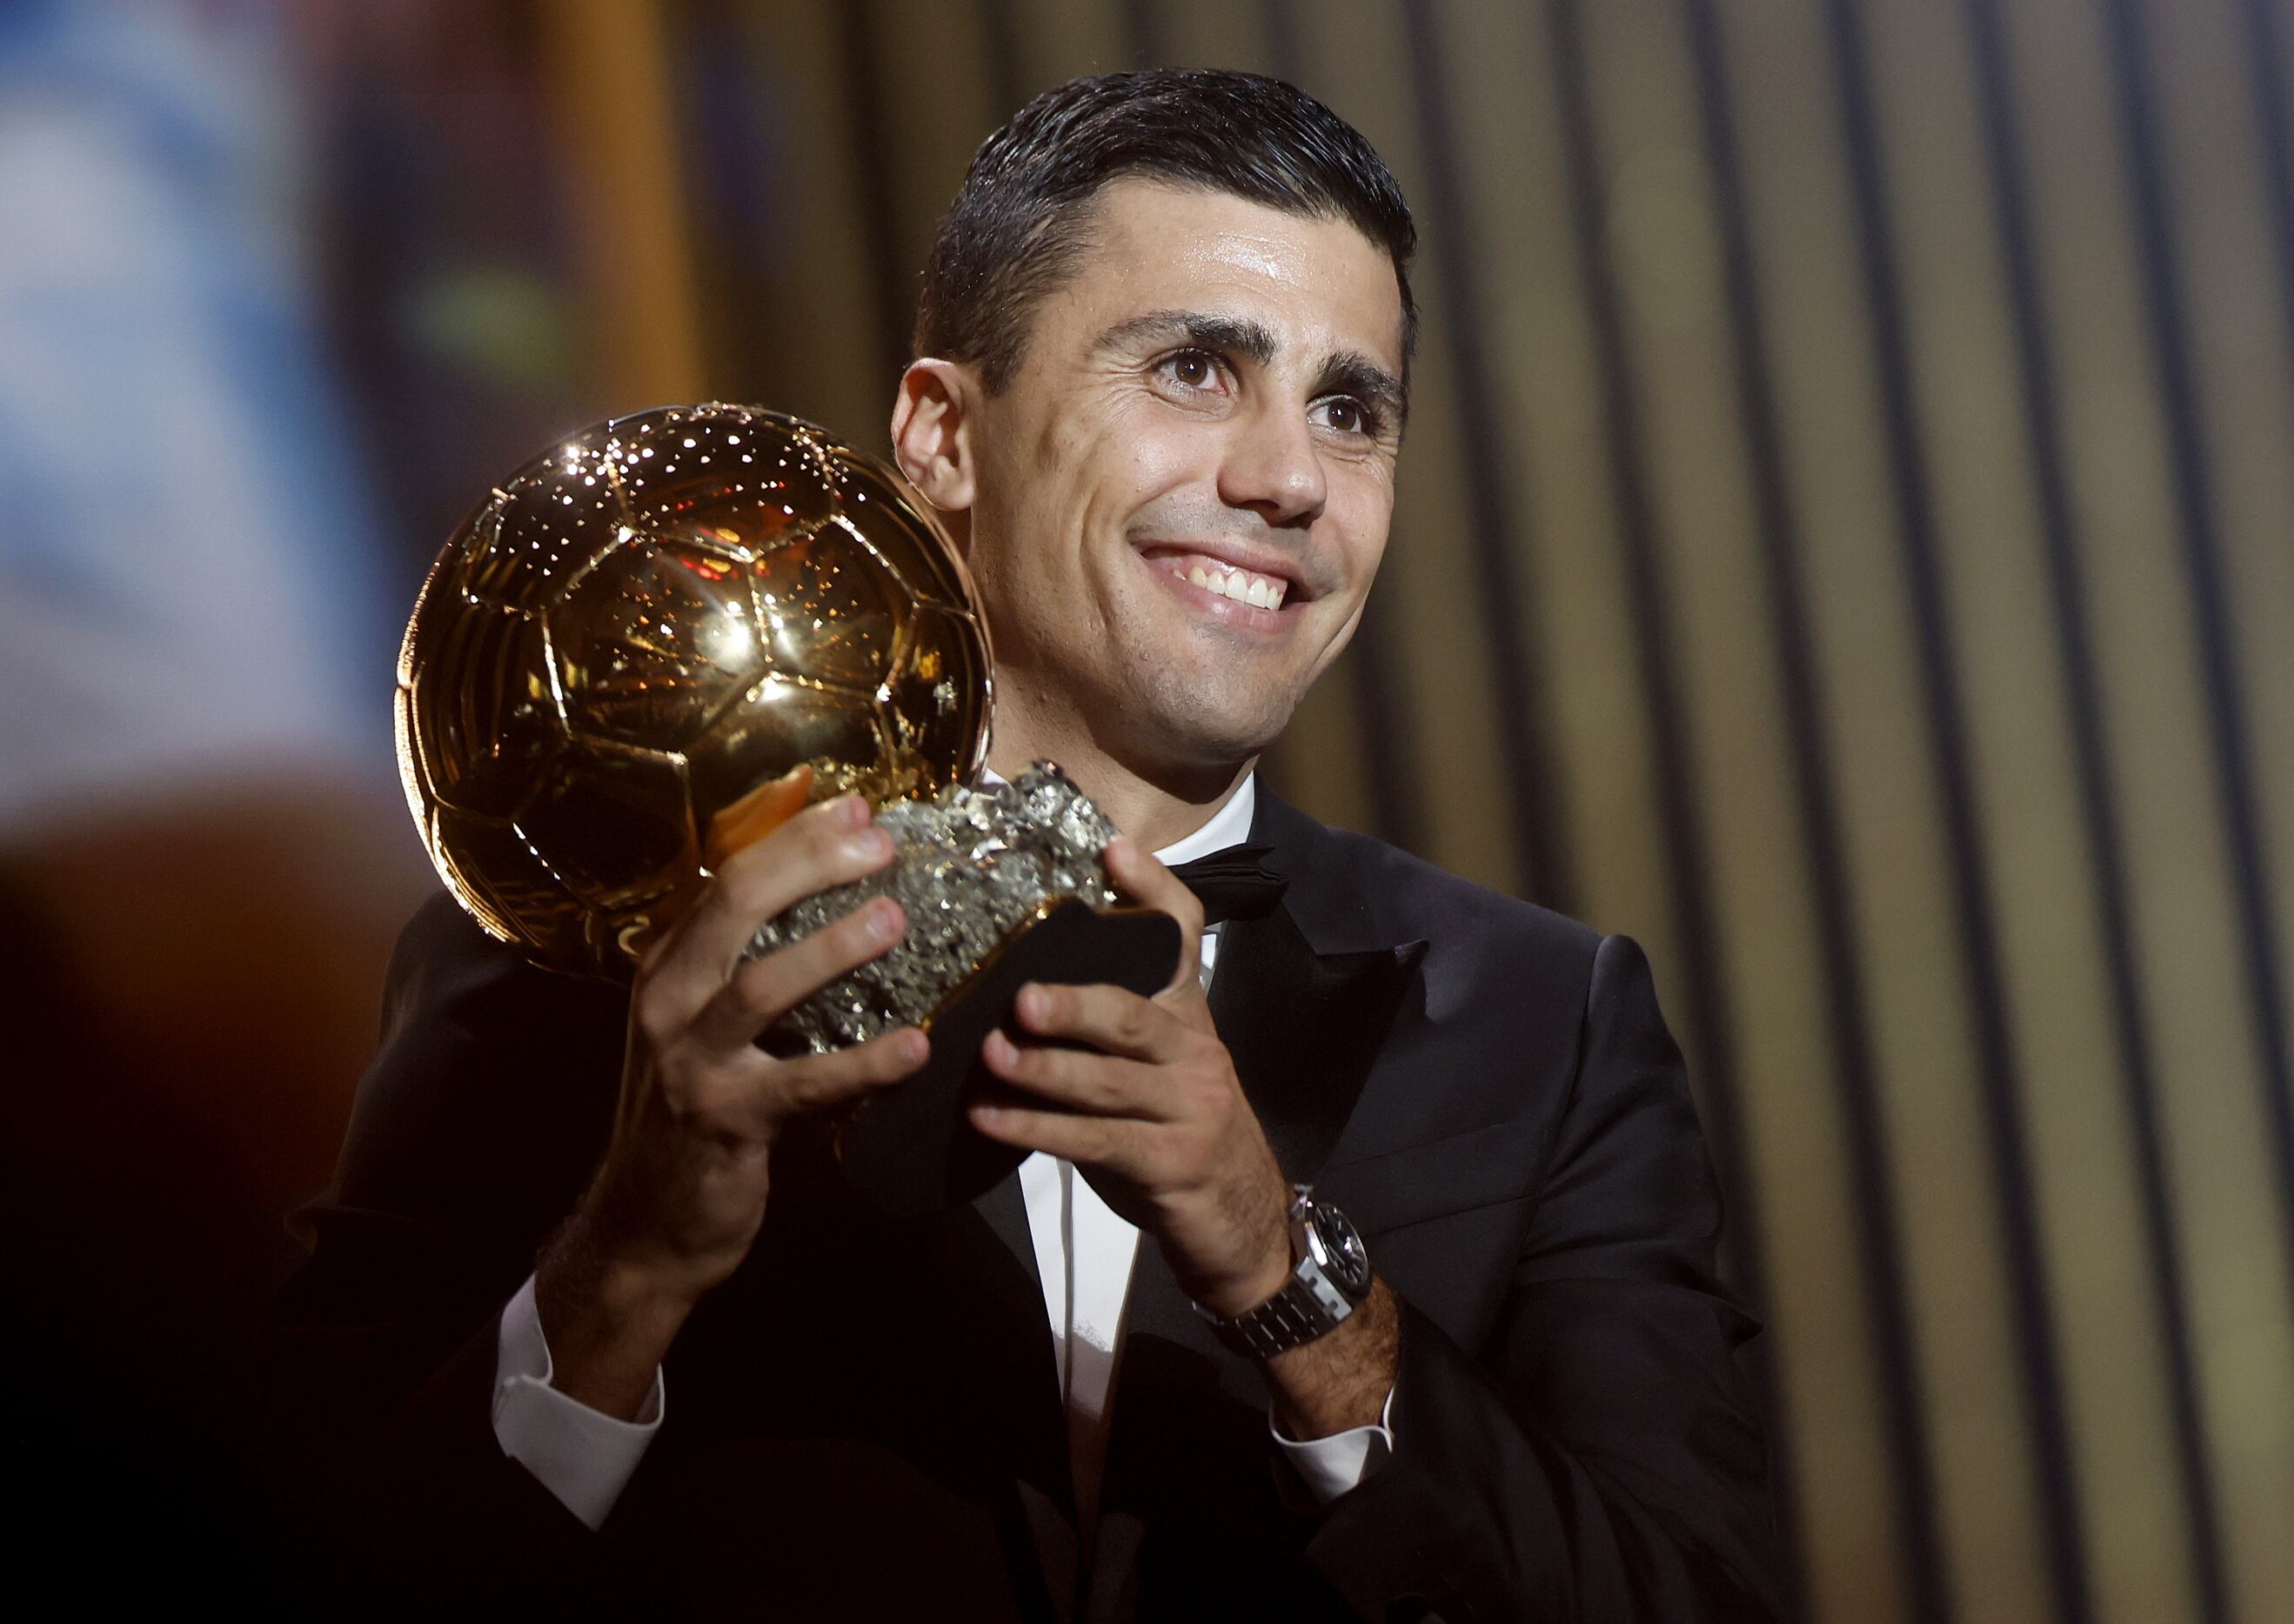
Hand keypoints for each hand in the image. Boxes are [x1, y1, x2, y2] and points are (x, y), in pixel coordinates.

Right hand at [536, 793, 928, 1414]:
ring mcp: (690, 1062)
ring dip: (831, 949)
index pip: (728, 877)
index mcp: (668, 967)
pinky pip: (802, 1084)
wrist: (646, 1224)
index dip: (793, 836)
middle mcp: (668, 1002)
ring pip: (759, 986)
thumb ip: (745, 964)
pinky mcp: (724, 1120)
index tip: (859, 807)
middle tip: (881, 842)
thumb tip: (824, 894)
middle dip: (809, 864)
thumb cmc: (693, 1110)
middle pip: (735, 907)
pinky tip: (914, 1049)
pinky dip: (862, 1065)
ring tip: (893, 918)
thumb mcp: (702, 1026)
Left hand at [968, 836, 1292, 1317]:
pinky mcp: (1172, 1164)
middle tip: (1020, 996)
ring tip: (992, 1056)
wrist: (1243, 1222)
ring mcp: (1189, 1109)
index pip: (1181, 937)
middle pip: (1134, 1015)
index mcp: (1187, 1016)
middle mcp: (1194, 1052)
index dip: (1151, 891)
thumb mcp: (1153, 1069)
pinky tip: (992, 1120)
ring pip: (1111, 1082)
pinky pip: (1099, 1142)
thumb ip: (1107, 1028)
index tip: (1111, 850)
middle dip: (1075, 1003)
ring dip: (1045, 1070)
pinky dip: (1040, 1131)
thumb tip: (1017, 985)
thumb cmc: (1176, 1131)